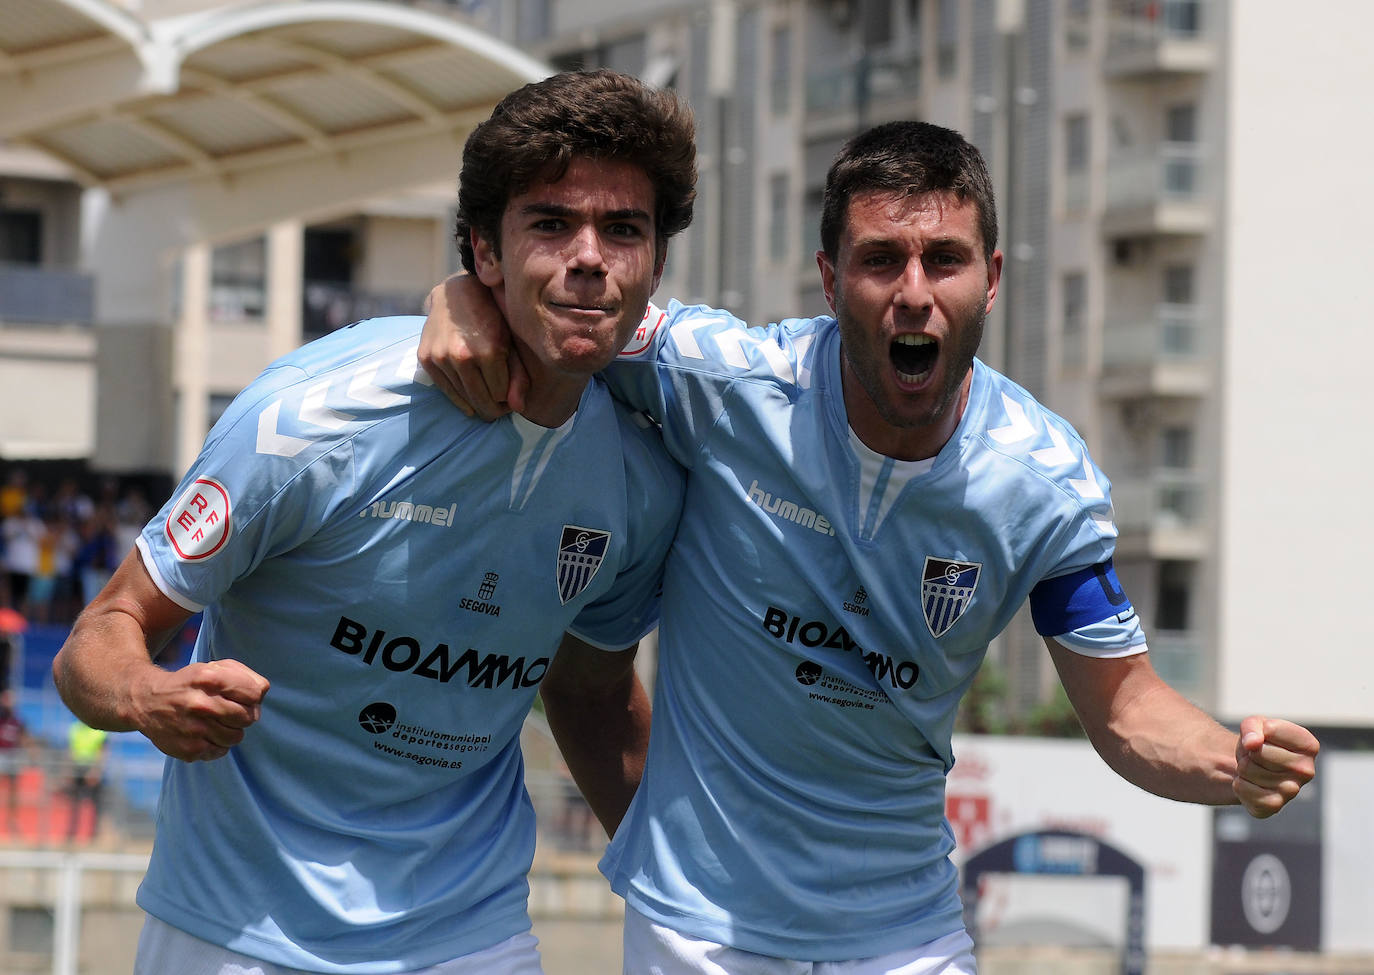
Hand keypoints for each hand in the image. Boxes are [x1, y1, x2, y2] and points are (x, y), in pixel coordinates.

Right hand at [129, 659, 269, 762]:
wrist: (146, 701)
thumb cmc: (190, 683)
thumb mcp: (213, 668)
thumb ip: (244, 676)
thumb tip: (262, 693)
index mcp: (209, 679)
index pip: (254, 694)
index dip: (252, 696)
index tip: (242, 697)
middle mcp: (200, 704)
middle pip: (248, 717)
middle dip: (244, 714)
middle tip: (231, 711)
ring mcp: (193, 729)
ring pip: (237, 737)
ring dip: (232, 730)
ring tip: (217, 722)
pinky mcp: (189, 749)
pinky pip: (221, 751)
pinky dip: (218, 743)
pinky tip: (205, 733)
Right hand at [419, 274, 527, 419]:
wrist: (457, 294)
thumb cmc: (491, 317)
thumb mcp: (511, 342)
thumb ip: (518, 376)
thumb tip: (517, 408)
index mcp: (489, 351)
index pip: (501, 396)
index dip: (508, 399)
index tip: (510, 396)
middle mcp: (462, 356)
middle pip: (482, 401)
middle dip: (494, 408)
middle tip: (500, 407)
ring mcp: (440, 357)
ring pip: (464, 399)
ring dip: (477, 403)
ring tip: (487, 398)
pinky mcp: (425, 358)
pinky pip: (445, 391)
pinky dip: (459, 398)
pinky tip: (470, 398)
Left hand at [1233, 716, 1318, 817]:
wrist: (1253, 767)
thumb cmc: (1260, 742)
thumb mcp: (1256, 725)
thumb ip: (1253, 727)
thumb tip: (1253, 743)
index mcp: (1309, 746)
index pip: (1271, 730)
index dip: (1258, 731)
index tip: (1264, 737)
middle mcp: (1306, 771)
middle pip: (1259, 753)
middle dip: (1249, 752)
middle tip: (1255, 755)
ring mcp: (1292, 792)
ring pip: (1248, 770)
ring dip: (1243, 767)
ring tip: (1254, 768)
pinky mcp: (1273, 806)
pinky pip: (1243, 788)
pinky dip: (1238, 783)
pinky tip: (1250, 783)